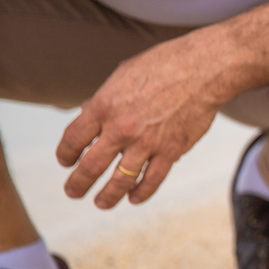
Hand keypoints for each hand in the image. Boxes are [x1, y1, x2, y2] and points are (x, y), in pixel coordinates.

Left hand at [56, 36, 222, 208]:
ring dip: (108, 196)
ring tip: (101, 203)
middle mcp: (121, 128)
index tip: (66, 162)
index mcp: (104, 106)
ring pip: (120, 180)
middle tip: (72, 192)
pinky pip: (153, 180)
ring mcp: (146, 142)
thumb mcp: (123, 74)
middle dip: (78, 183)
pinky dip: (142, 193)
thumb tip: (88, 112)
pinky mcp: (171, 150)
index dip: (65, 154)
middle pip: (90, 166)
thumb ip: (104, 98)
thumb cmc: (163, 65)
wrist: (202, 70)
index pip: (73, 139)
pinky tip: (134, 198)